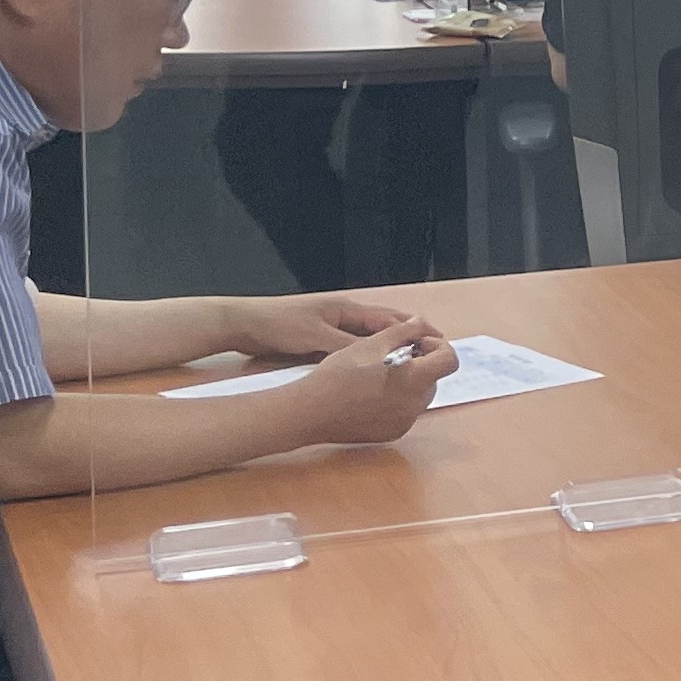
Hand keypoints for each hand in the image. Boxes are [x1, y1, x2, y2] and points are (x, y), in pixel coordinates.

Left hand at [232, 293, 421, 361]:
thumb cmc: (281, 325)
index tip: (436, 341)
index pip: (389, 319)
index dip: (414, 329)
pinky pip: (351, 350)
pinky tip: (372, 370)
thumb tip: (377, 358)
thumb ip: (347, 346)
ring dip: (386, 349)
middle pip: (383, 327)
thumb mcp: (315, 337)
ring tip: (407, 364)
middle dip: (406, 338)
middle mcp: (343, 318)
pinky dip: (366, 357)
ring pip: (368, 340)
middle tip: (430, 353)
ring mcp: (331, 330)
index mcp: (347, 310)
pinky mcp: (319, 342)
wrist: (244, 325)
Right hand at [290, 319, 456, 446]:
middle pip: (434, 379)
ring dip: (410, 382)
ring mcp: (404, 422)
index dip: (438, 347)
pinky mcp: (392, 433)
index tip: (417, 344)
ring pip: (420, 396)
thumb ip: (403, 331)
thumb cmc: (339, 374)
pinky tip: (372, 393)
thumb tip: (421, 323)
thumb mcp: (371, 344)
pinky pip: (405, 412)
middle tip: (395, 355)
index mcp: (415, 380)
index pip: (450, 361)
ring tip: (380, 373)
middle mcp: (415, 405)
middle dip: (421, 364)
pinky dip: (398, 400)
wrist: (310, 410)